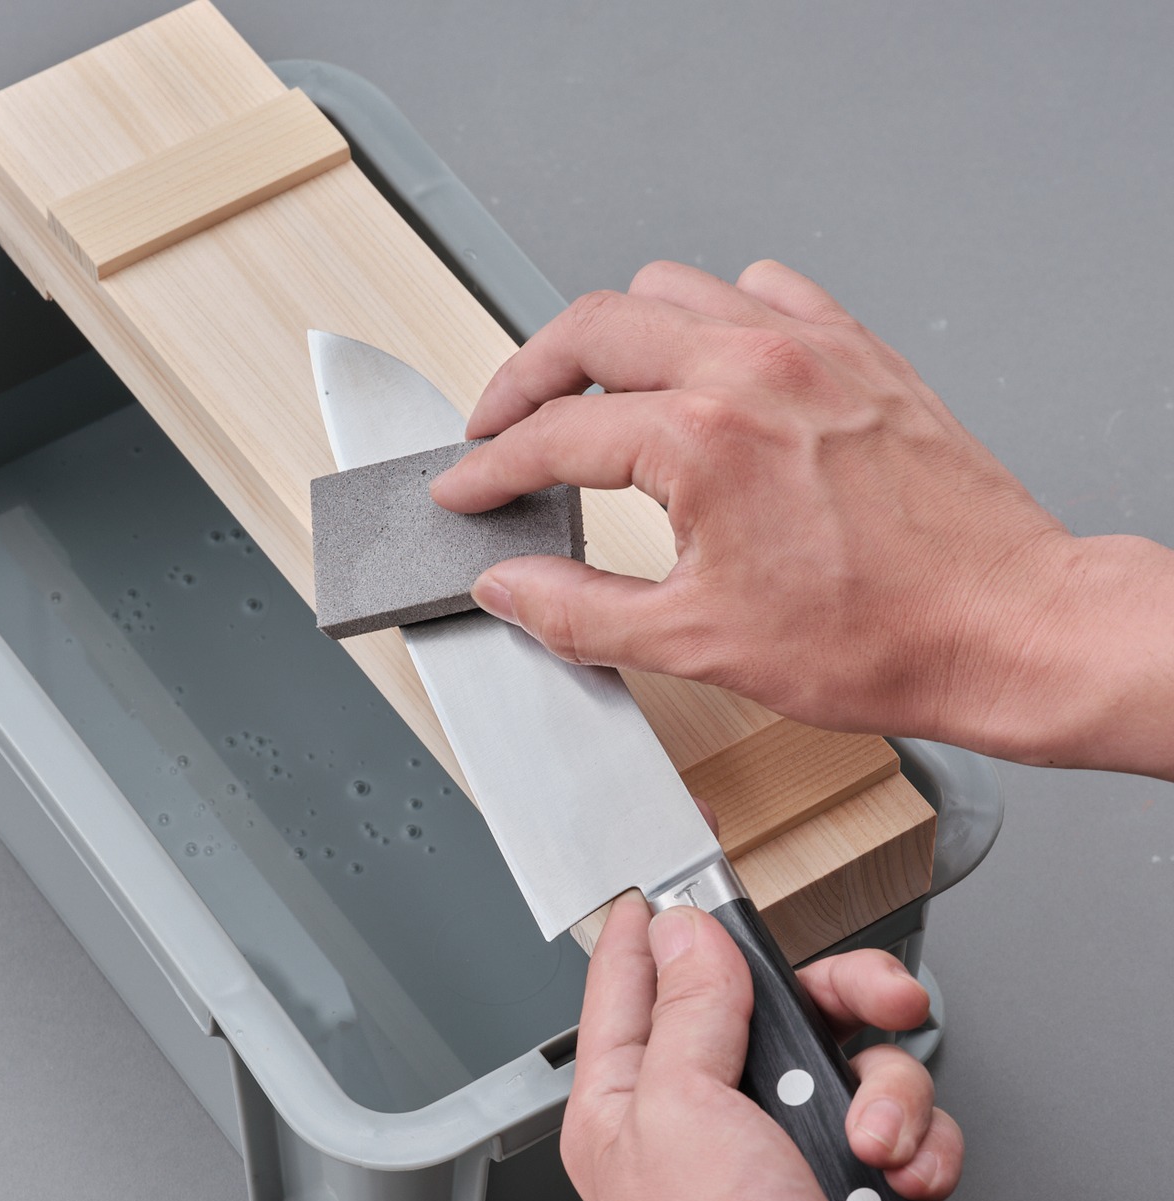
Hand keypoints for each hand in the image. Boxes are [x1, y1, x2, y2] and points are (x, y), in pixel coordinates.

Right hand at [432, 260, 1173, 777]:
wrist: (1002, 625)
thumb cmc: (879, 637)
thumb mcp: (697, 642)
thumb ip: (577, 611)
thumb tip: (509, 587)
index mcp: (702, 440)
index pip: (554, 435)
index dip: (491, 466)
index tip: (466, 485)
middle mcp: (751, 370)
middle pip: (590, 330)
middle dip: (522, 378)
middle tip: (497, 425)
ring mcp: (809, 349)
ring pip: (668, 289)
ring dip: (610, 336)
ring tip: (589, 390)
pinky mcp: (856, 351)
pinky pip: (761, 289)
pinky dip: (710, 313)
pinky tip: (703, 359)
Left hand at [561, 892, 962, 1200]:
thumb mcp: (683, 1117)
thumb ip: (688, 1013)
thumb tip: (689, 934)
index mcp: (631, 1100)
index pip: (632, 979)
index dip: (651, 918)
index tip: (666, 865)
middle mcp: (704, 1115)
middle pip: (765, 1000)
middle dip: (836, 999)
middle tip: (878, 999)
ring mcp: (781, 1144)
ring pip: (848, 1051)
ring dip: (887, 1091)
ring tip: (878, 1141)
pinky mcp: (850, 1174)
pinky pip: (898, 1113)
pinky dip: (914, 1142)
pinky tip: (900, 1177)